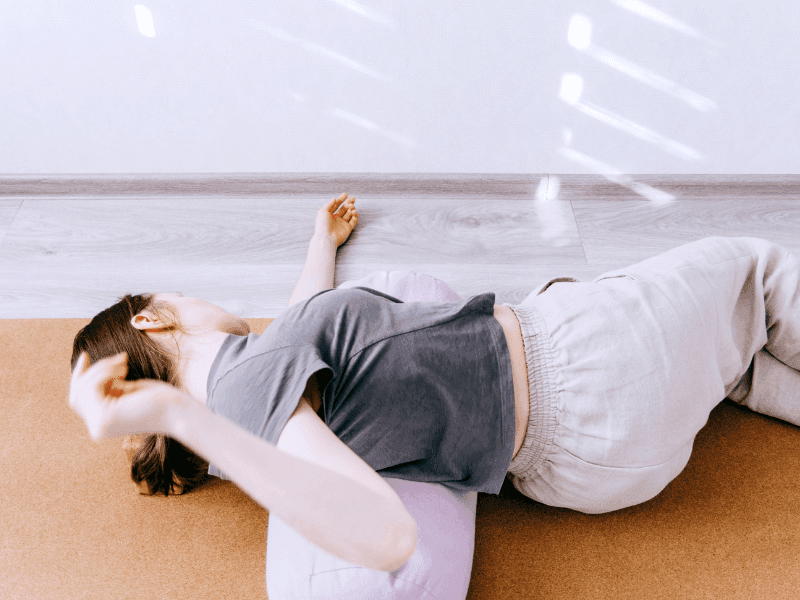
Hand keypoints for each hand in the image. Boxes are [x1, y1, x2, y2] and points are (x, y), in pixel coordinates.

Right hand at [68, 351, 186, 439]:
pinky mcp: (104, 419)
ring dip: (102, 368)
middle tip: (118, 358)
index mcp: (104, 423)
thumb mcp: (128, 389)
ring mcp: (99, 426)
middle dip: (91, 371)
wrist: (177, 409)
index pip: (79, 400)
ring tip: (125, 364)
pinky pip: (92, 387)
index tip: (84, 355)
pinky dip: (105, 372)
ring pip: (83, 389)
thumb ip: (108, 386)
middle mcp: (98, 429)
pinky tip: (124, 370)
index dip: (79, 377)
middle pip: (77, 394)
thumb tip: (87, 369)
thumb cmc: (160, 399)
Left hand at [315, 193, 358, 247]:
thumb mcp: (323, 211)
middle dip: (349, 203)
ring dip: (352, 208)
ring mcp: (342, 223)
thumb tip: (334, 199)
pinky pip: (353, 221)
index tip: (346, 194)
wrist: (326, 238)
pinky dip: (355, 215)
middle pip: (344, 208)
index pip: (336, 205)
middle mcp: (336, 219)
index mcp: (329, 214)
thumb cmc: (323, 225)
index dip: (341, 199)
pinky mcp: (348, 228)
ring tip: (352, 206)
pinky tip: (354, 212)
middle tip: (353, 198)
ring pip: (349, 214)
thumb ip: (329, 204)